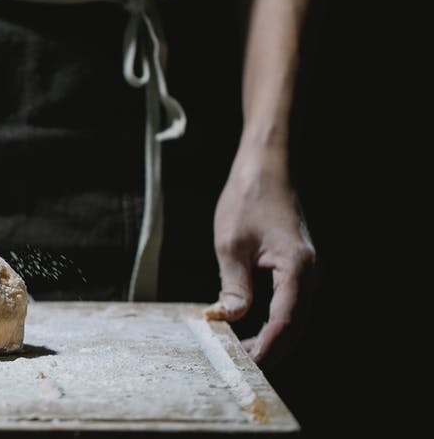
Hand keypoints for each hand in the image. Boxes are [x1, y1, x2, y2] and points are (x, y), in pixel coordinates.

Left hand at [204, 147, 315, 365]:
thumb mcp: (230, 244)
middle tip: (243, 369)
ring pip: (295, 317)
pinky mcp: (298, 269)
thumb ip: (233, 285)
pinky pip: (291, 304)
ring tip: (244, 355)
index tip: (249, 365)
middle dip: (272, 350)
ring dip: (274, 339)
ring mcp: (307, 271)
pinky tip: (253, 331)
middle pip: (296, 325)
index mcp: (297, 267)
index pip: (286, 319)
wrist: (265, 169)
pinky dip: (275, 323)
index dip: (268, 346)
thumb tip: (229, 319)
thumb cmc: (247, 199)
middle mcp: (310, 272)